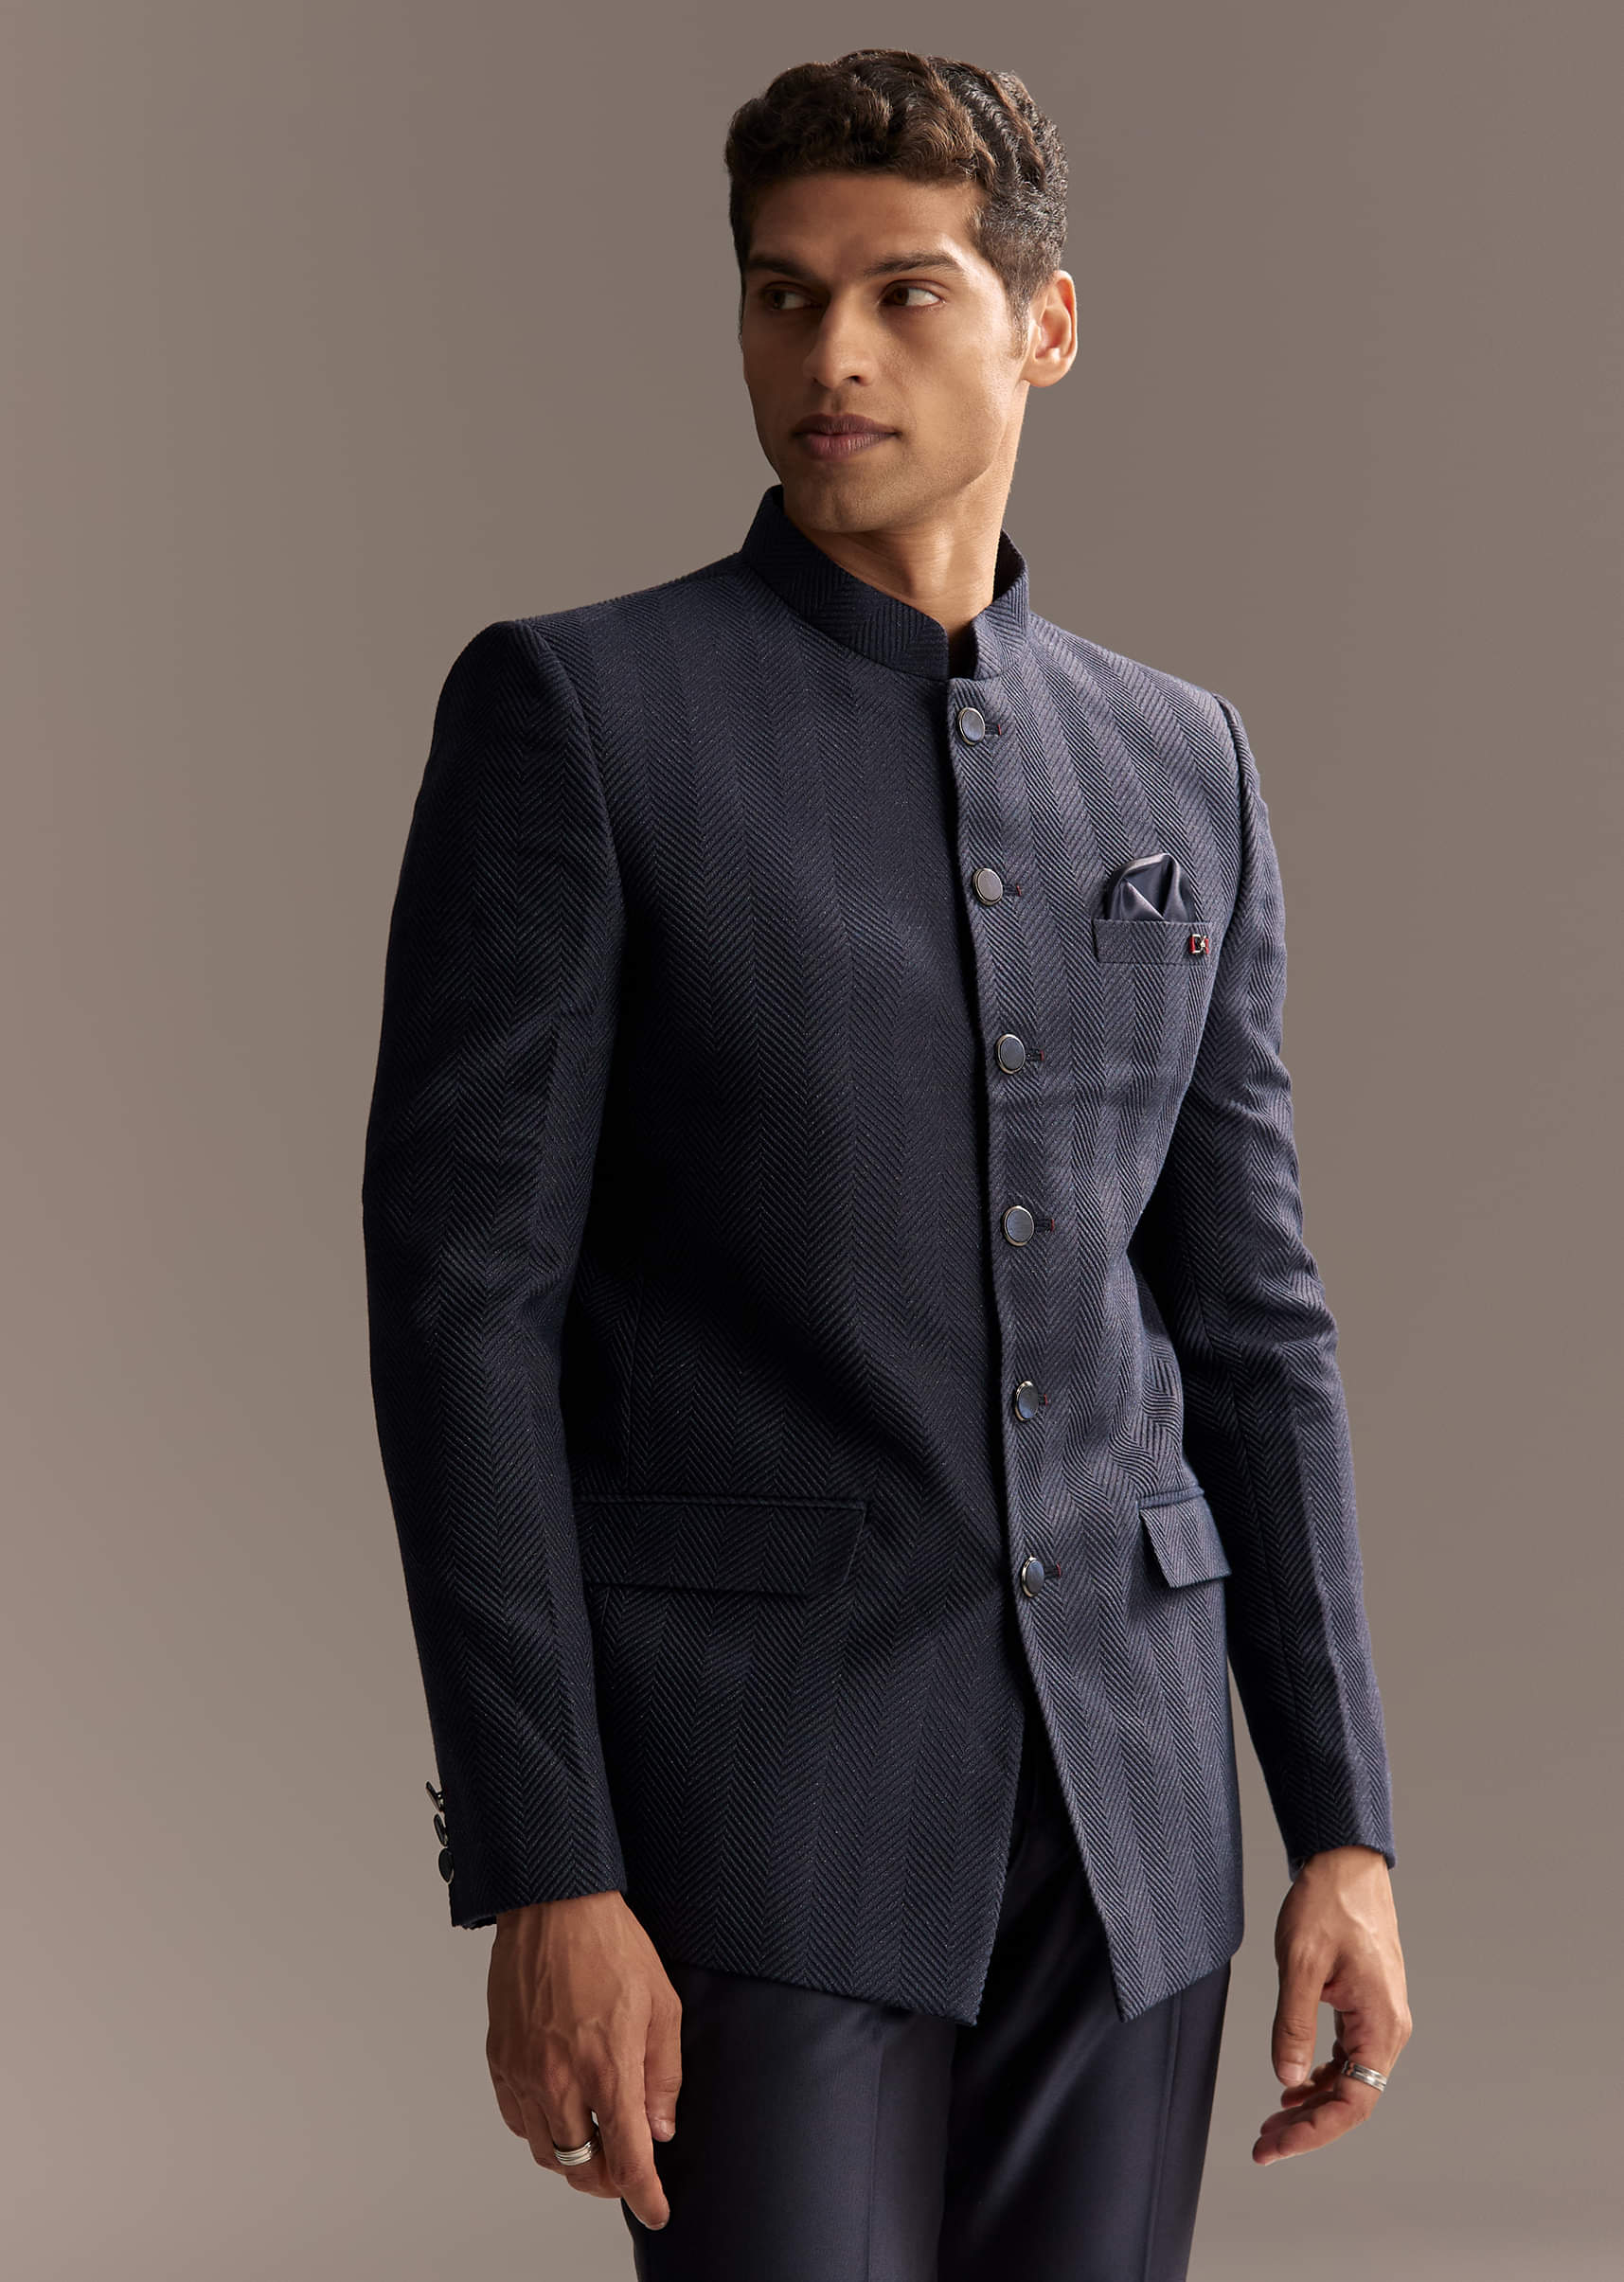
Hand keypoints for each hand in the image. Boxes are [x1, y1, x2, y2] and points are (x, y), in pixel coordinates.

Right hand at [486, 1889, 682, 2229]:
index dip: (644, 2195)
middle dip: (608, 2180)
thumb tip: (660, 2129)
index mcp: (606, 2069)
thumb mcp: (662, 2006)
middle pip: (580, 2168)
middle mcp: (559, 2080)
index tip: (656, 2208)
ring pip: (546, 2151)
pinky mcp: (499, 2058)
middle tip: (627, 2169)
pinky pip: (518, 2120)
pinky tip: (561, 2112)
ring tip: (595, 2140)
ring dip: (573, 2159)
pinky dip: (541, 2130)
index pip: (626, 2160)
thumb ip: (663, 2076)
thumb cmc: (611, 1945)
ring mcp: (523, 2072)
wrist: (554, 1904)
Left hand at [1253, 1844, 1410, 2165]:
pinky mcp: (1366, 2005)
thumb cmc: (1328, 1904)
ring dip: (1311, 2103)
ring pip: (1348, 2080)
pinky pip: (1347, 2056)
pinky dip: (1319, 2076)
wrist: (1345, 1862)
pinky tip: (1292, 2083)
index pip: (1353, 2103)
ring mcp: (1379, 2017)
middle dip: (1307, 2125)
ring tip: (1272, 2120)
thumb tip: (1285, 2077)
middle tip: (1263, 2143)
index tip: (1275, 2144)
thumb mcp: (1301, 1964)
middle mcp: (1387, 2029)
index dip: (1314, 2131)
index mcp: (1381, 2025)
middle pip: (1352, 2099)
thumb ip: (1293, 2025)